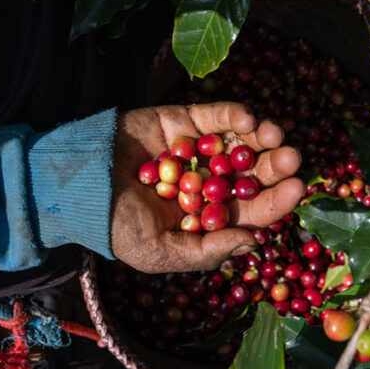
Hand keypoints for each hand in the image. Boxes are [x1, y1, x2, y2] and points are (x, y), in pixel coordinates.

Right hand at [111, 103, 302, 272]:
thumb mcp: (158, 252)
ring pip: (240, 142)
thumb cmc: (114, 227)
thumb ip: (206, 249)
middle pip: (252, 173)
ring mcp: (198, 150)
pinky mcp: (183, 121)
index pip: (250, 210)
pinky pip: (215, 117)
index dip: (275, 200)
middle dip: (275, 166)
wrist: (73, 186)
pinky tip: (248, 119)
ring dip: (262, 137)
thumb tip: (254, 242)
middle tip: (291, 158)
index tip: (297, 188)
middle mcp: (209, 183)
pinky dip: (234, 116)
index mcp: (208, 217)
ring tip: (274, 134)